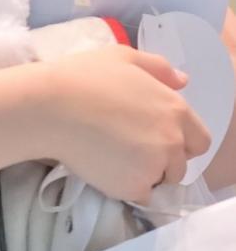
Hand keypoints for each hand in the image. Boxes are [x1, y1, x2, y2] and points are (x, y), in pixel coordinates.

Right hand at [42, 45, 210, 204]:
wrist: (51, 107)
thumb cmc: (84, 76)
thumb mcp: (123, 57)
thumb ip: (158, 68)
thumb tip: (183, 82)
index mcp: (175, 109)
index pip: (199, 139)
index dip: (180, 139)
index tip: (154, 135)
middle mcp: (172, 141)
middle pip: (180, 164)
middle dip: (162, 159)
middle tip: (130, 146)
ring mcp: (154, 167)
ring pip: (159, 180)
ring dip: (144, 174)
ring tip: (113, 156)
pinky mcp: (133, 187)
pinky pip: (140, 194)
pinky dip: (127, 186)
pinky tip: (105, 166)